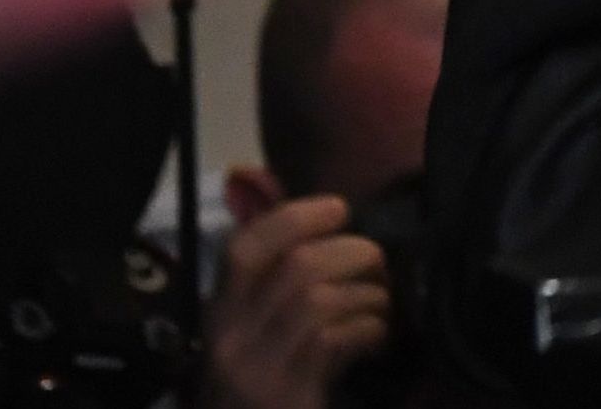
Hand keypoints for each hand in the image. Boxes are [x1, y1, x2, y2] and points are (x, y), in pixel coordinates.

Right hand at [200, 192, 389, 408]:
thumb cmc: (262, 386)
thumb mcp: (257, 335)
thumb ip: (279, 286)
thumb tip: (331, 222)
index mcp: (220, 314)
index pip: (244, 248)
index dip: (295, 216)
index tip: (339, 209)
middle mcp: (231, 340)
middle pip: (298, 266)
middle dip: (352, 252)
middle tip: (377, 262)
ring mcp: (258, 371)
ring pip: (320, 300)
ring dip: (367, 293)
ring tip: (381, 302)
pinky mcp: (290, 397)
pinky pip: (338, 340)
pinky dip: (369, 328)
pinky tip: (376, 336)